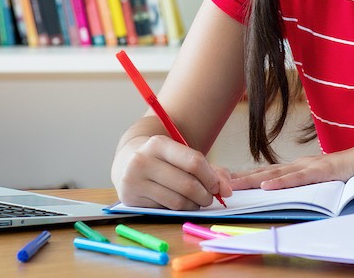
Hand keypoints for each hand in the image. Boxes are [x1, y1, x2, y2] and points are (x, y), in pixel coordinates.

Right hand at [112, 134, 232, 209]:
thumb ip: (210, 170)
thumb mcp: (182, 155)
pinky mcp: (131, 199)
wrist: (126, 161)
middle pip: (188, 185)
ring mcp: (134, 181)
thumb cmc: (162, 159)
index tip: (217, 186)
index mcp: (158, 144)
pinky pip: (165, 209)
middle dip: (206, 195)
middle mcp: (143, 160)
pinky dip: (178, 209)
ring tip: (196, 201)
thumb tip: (227, 190)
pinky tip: (178, 202)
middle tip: (209, 198)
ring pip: (177, 201)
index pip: (194, 162)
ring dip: (194, 205)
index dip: (211, 177)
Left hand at [229, 144, 353, 190]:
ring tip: (234, 184)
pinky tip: (266, 185)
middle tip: (220, 182)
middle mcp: (298, 164)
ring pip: (275, 174)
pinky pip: (296, 178)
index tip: (227, 180)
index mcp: (297, 166)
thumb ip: (304, 183)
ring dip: (253, 180)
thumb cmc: (346, 171)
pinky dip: (280, 182)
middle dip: (242, 177)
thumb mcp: (320, 179)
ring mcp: (308, 166)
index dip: (247, 176)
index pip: (267, 172)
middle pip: (264, 171)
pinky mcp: (320, 171)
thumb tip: (288, 191)